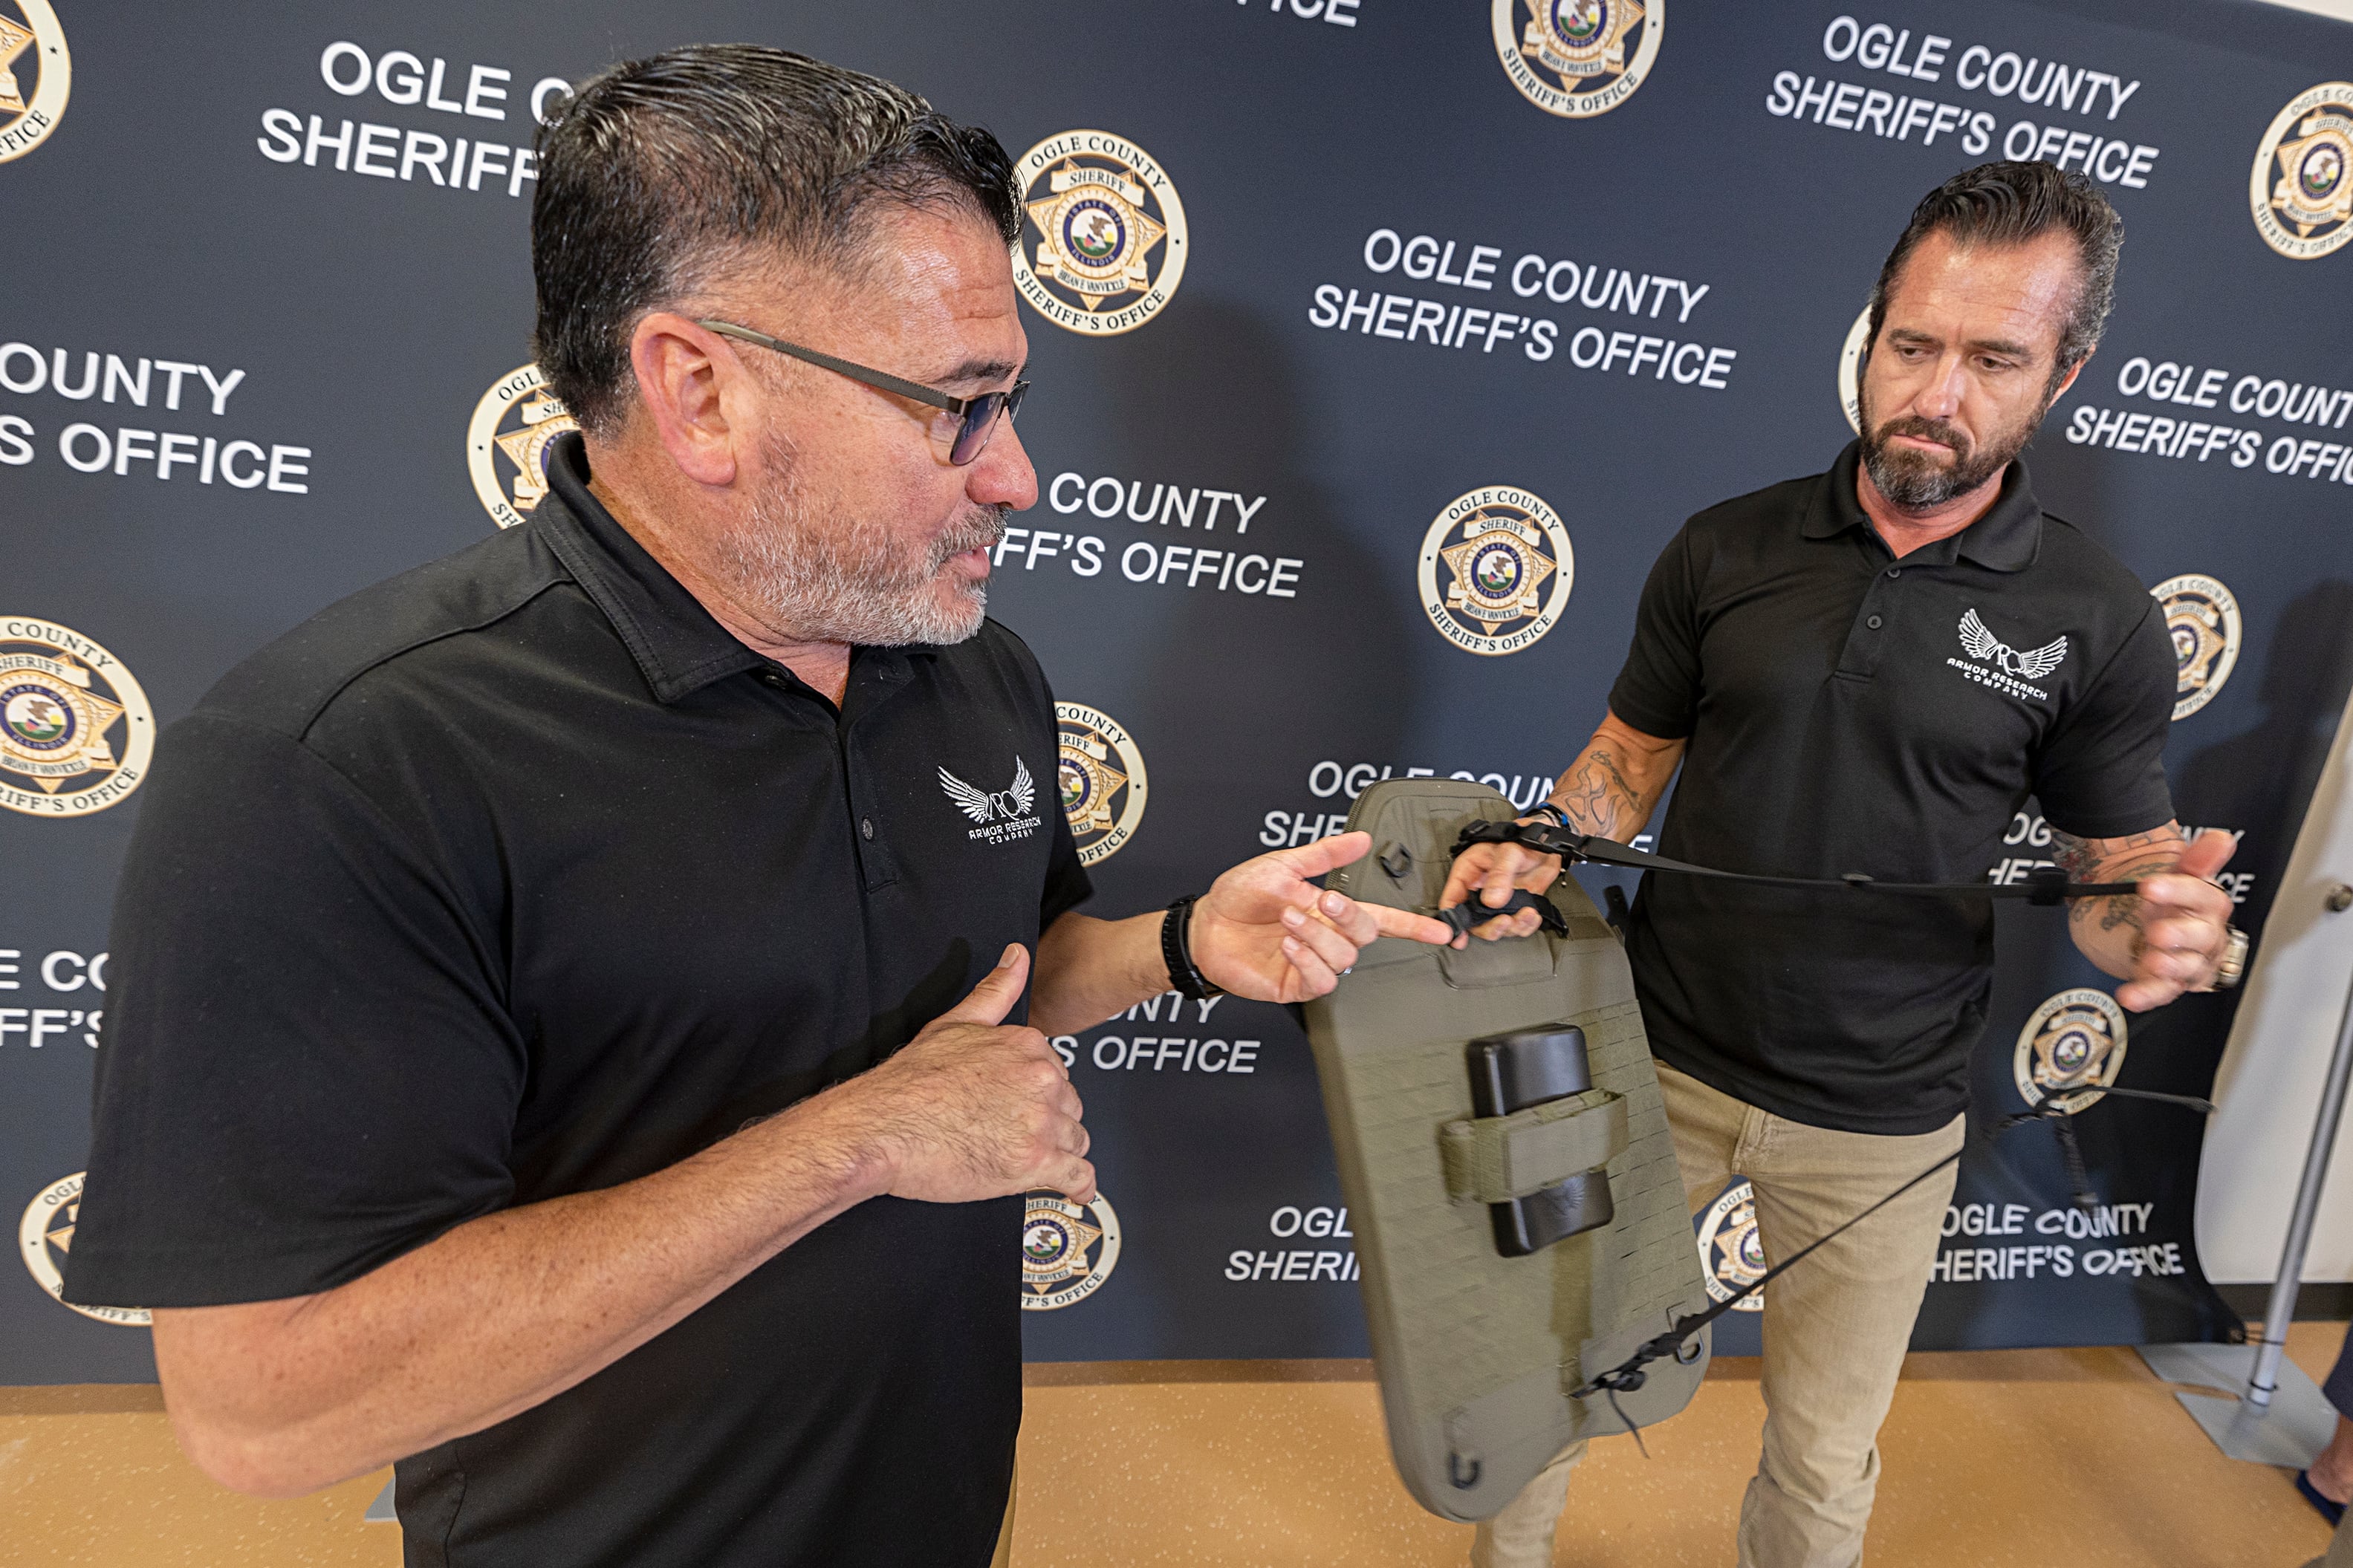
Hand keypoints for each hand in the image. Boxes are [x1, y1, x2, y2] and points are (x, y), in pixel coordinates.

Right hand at [836, 945, 1094, 1202]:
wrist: (882, 1128)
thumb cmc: (909, 1084)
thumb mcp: (954, 1023)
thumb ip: (995, 991)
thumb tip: (1018, 957)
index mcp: (1028, 1046)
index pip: (1056, 1073)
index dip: (1036, 1093)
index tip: (1018, 1105)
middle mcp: (1041, 1080)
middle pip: (1070, 1106)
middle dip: (1049, 1122)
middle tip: (1013, 1133)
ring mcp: (1041, 1122)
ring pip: (1076, 1140)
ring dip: (1058, 1152)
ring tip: (1026, 1160)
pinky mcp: (1035, 1163)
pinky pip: (1078, 1178)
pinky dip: (1078, 1187)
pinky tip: (1072, 1191)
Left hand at [1190, 831, 1456, 1001]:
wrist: (1205, 926)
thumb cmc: (1239, 897)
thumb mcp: (1282, 864)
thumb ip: (1324, 853)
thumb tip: (1360, 840)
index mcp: (1329, 910)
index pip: (1382, 918)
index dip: (1414, 927)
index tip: (1441, 931)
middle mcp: (1326, 937)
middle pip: (1365, 933)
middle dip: (1348, 916)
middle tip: (1323, 901)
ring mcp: (1312, 962)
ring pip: (1343, 957)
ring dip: (1318, 936)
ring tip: (1288, 919)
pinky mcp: (1295, 984)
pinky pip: (1321, 980)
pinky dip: (1308, 960)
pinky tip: (1289, 945)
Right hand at [1436, 819, 1564, 944]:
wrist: (1547, 842)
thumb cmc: (1522, 839)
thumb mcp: (1509, 851)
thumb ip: (1500, 874)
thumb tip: (1491, 901)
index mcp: (1468, 874)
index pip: (1452, 899)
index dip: (1452, 920)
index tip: (1459, 937)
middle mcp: (1479, 891)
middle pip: (1474, 921)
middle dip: (1489, 928)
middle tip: (1504, 922)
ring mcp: (1498, 902)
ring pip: (1497, 926)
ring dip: (1511, 927)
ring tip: (1526, 915)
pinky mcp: (1516, 907)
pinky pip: (1517, 925)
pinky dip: (1526, 926)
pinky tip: (1533, 916)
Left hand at [2116, 830, 2237, 1011]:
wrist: (2153, 926)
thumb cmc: (2173, 902)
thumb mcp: (2181, 874)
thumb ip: (2198, 858)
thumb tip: (2219, 838)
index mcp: (2208, 906)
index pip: (2201, 896)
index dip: (2177, 891)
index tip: (2149, 886)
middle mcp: (2203, 937)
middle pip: (2201, 938)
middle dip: (2180, 935)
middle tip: (2158, 931)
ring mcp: (2187, 962)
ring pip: (2186, 968)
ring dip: (2169, 966)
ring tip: (2152, 961)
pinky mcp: (2168, 984)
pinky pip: (2160, 992)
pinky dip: (2145, 996)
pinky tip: (2129, 996)